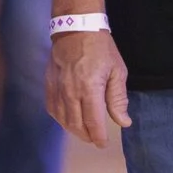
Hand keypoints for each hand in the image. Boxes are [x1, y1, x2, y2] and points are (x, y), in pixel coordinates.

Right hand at [48, 30, 130, 146]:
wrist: (76, 28)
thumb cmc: (101, 49)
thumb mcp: (117, 72)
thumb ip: (118, 99)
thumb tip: (123, 122)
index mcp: (90, 88)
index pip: (93, 123)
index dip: (99, 137)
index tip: (103, 144)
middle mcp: (71, 91)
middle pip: (76, 125)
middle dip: (87, 136)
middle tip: (96, 139)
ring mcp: (57, 89)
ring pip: (63, 120)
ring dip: (74, 130)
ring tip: (85, 132)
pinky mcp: (49, 85)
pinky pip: (52, 110)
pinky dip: (61, 119)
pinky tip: (69, 120)